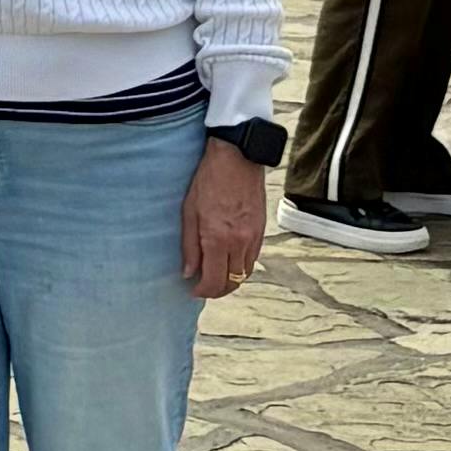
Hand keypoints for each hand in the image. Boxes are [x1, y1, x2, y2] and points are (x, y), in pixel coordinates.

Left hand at [182, 137, 266, 298]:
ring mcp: (253, 238)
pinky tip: (230, 260)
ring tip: (216, 276)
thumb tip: (188, 273)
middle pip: (232, 282)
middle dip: (217, 290)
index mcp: (218, 239)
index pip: (214, 281)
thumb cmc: (208, 180)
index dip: (203, 291)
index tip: (193, 290)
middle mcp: (239, 243)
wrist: (237, 158)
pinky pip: (253, 259)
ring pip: (245, 274)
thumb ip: (189, 246)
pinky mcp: (261, 231)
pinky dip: (241, 266)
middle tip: (204, 287)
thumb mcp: (189, 211)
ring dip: (230, 280)